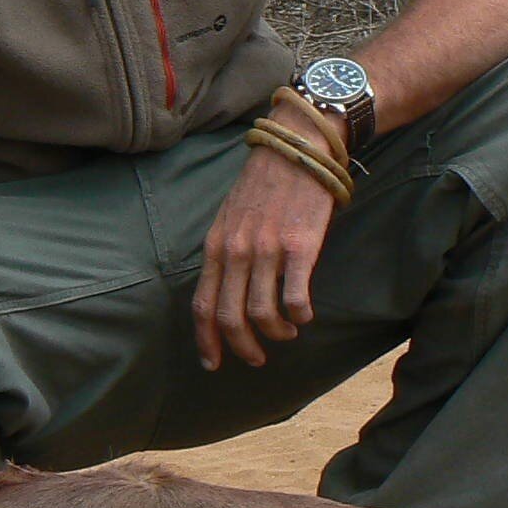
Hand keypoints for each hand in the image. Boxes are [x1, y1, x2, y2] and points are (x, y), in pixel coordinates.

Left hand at [193, 103, 340, 368]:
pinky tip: (305, 315)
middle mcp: (237, 250)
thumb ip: (227, 251)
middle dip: (242, 347)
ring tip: (287, 331)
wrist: (300, 144)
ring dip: (276, 333)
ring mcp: (267, 249)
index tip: (214, 363)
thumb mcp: (231, 215)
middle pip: (230, 317)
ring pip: (262, 314)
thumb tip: (227, 291)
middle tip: (257, 358)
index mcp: (216, 244)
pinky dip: (299, 315)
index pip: (202, 304)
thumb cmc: (267, 181)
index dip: (206, 340)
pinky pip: (295, 298)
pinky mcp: (300, 246)